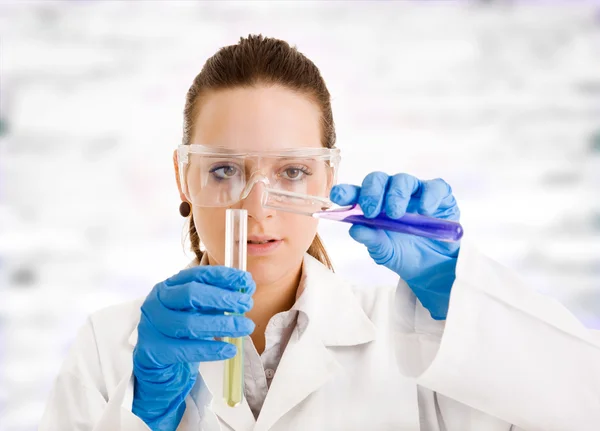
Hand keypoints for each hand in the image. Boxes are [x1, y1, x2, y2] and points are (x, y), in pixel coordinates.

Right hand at [132, 266, 254, 429]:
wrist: (157, 360)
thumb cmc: (181, 329)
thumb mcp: (199, 309)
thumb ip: (219, 298)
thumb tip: (247, 286)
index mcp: (170, 285)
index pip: (197, 274)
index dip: (223, 276)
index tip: (246, 280)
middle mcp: (157, 301)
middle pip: (191, 295)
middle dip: (223, 298)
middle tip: (247, 304)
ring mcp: (152, 325)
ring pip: (189, 324)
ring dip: (221, 325)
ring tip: (245, 327)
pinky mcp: (152, 350)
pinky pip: (184, 350)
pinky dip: (210, 350)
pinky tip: (229, 350)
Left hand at [330, 172, 459, 319]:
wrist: (434, 267)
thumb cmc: (404, 254)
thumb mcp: (385, 252)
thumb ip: (371, 240)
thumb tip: (355, 229)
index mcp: (372, 206)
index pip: (355, 193)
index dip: (346, 192)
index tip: (338, 196)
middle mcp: (391, 194)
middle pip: (377, 179)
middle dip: (371, 192)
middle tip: (371, 211)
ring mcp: (415, 192)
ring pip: (403, 180)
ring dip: (396, 195)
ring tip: (396, 214)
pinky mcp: (439, 195)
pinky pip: (434, 187)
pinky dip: (429, 196)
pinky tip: (425, 210)